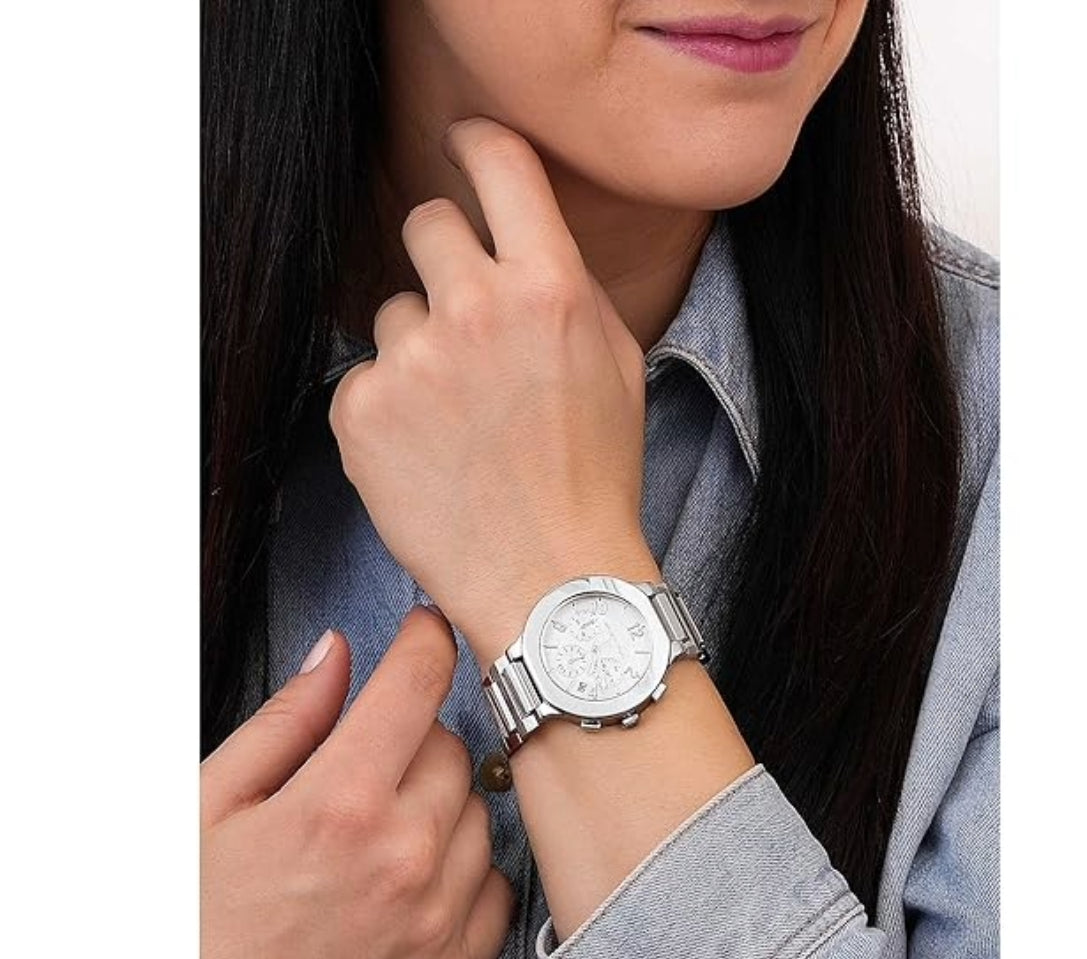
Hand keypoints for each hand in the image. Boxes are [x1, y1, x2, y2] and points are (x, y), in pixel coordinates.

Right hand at [200, 606, 514, 958]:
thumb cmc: (187, 935)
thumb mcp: (209, 807)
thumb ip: (287, 720)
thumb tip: (337, 652)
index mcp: (339, 803)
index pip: (415, 686)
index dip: (425, 641)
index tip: (425, 629)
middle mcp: (405, 856)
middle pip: (453, 747)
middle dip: (417, 735)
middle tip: (373, 756)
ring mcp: (439, 919)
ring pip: (481, 811)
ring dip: (443, 801)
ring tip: (382, 827)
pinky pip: (498, 884)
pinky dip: (467, 867)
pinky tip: (415, 876)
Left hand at [328, 116, 659, 666]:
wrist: (550, 580)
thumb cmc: (593, 480)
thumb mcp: (619, 365)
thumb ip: (567, 287)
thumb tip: (522, 238)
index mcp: (548, 288)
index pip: (498, 165)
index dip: (476, 145)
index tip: (462, 148)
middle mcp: (475, 309)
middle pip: (426, 223)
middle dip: (443, 258)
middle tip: (463, 319)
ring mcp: (412, 361)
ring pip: (393, 310)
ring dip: (418, 347)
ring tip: (457, 420)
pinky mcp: (362, 411)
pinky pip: (365, 376)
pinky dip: (389, 407)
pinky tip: (428, 452)